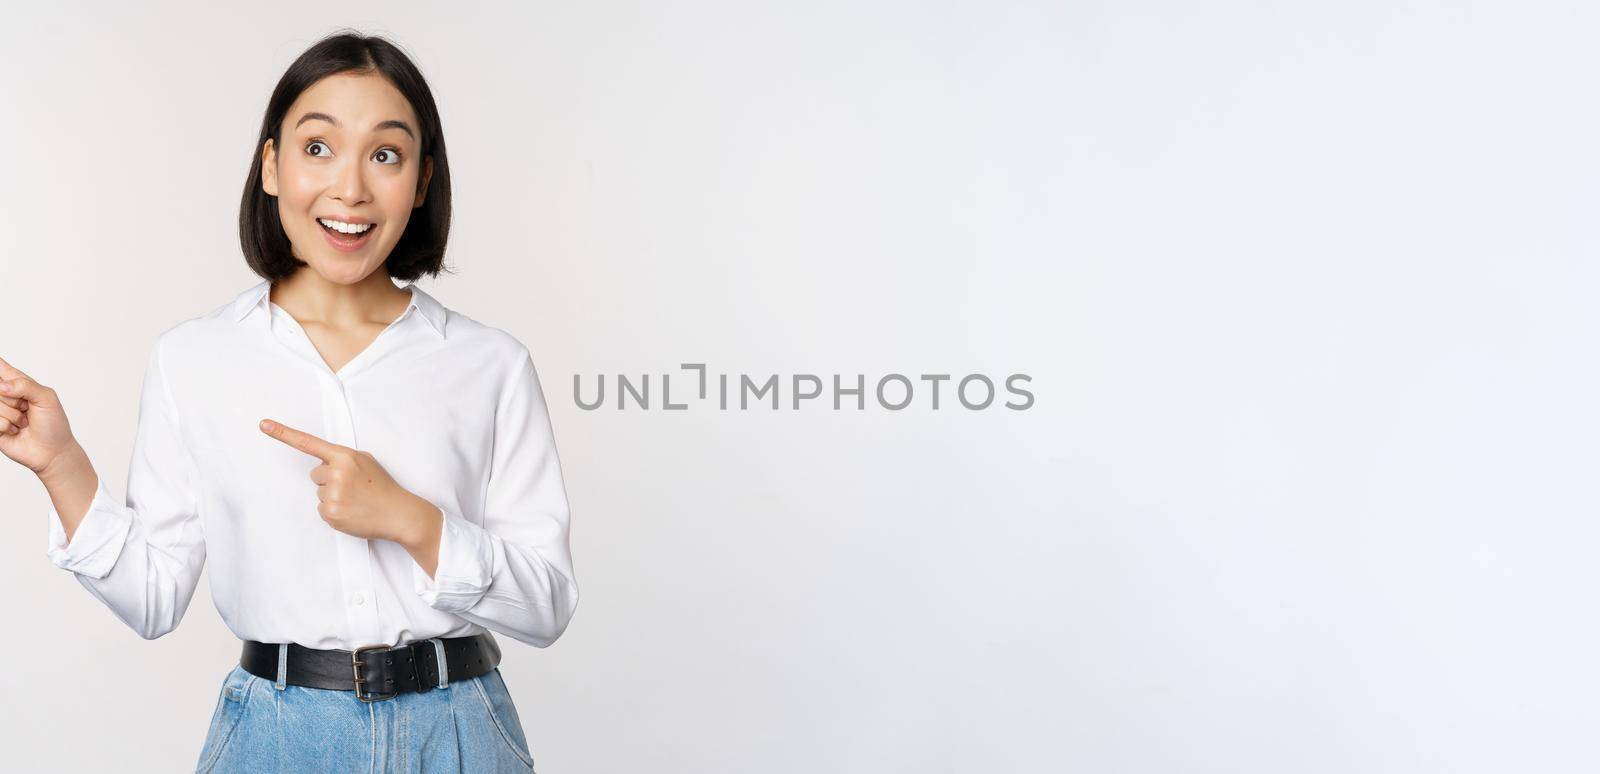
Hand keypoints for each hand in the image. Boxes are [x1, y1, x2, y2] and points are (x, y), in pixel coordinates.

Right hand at [0, 354, 83, 476]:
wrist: (51, 452)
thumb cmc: (53, 424)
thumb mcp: (47, 399)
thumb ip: (26, 386)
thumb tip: (2, 386)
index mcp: (18, 382)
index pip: (0, 366)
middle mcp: (4, 395)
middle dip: (13, 400)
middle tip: (25, 408)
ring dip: (13, 416)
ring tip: (23, 422)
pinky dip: (6, 426)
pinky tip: (15, 430)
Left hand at [258, 418, 438, 547]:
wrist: (398, 513)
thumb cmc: (382, 486)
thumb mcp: (366, 462)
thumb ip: (342, 459)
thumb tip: (324, 465)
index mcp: (344, 456)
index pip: (308, 443)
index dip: (283, 433)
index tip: (263, 424)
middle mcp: (336, 473)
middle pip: (315, 474)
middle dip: (330, 480)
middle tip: (353, 487)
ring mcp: (332, 494)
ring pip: (319, 492)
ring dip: (333, 496)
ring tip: (355, 500)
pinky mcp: (330, 513)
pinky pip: (321, 509)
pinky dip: (334, 511)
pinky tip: (351, 511)